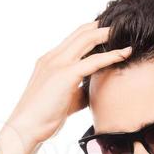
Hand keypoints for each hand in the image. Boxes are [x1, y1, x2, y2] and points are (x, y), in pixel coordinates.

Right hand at [0, 20, 132, 153]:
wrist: (27, 127)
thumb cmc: (44, 118)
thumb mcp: (65, 100)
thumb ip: (79, 91)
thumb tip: (92, 92)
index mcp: (50, 60)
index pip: (74, 38)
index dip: (92, 31)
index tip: (110, 33)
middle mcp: (53, 57)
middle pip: (81, 32)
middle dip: (102, 27)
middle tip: (122, 26)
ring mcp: (58, 64)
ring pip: (86, 39)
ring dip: (107, 34)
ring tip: (126, 33)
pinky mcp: (65, 76)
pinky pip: (93, 61)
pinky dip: (111, 56)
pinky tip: (125, 53)